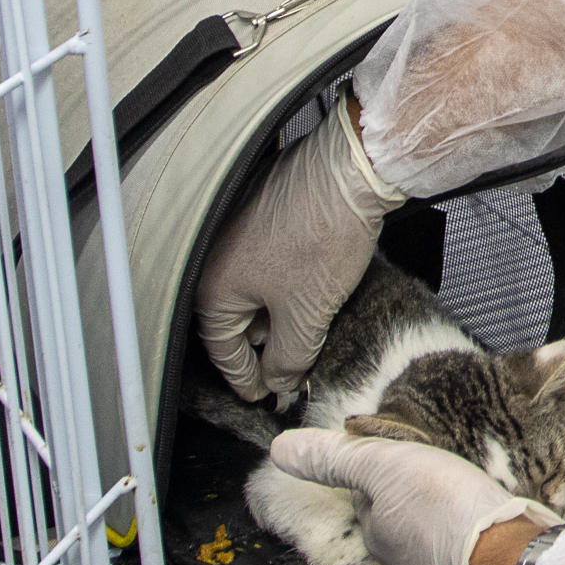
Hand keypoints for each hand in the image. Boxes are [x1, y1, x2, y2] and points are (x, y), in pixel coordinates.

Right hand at [194, 94, 406, 400]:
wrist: (351, 169)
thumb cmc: (322, 235)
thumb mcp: (307, 313)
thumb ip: (288, 358)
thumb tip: (280, 381)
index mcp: (213, 286)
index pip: (222, 349)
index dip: (245, 378)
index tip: (263, 395)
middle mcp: (214, 258)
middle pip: (237, 319)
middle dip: (265, 348)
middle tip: (290, 372)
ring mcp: (236, 231)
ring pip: (255, 291)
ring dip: (278, 317)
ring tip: (308, 336)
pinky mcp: (262, 214)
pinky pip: (267, 264)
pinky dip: (285, 287)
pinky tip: (313, 295)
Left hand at [271, 427, 562, 564]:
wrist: (512, 562)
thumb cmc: (447, 512)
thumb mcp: (385, 466)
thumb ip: (336, 458)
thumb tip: (279, 450)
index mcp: (376, 536)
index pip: (369, 496)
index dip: (385, 468)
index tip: (406, 452)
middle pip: (402, 518)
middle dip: (415, 496)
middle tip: (440, 469)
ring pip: (435, 539)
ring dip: (447, 518)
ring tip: (469, 493)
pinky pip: (469, 555)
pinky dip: (475, 538)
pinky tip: (491, 523)